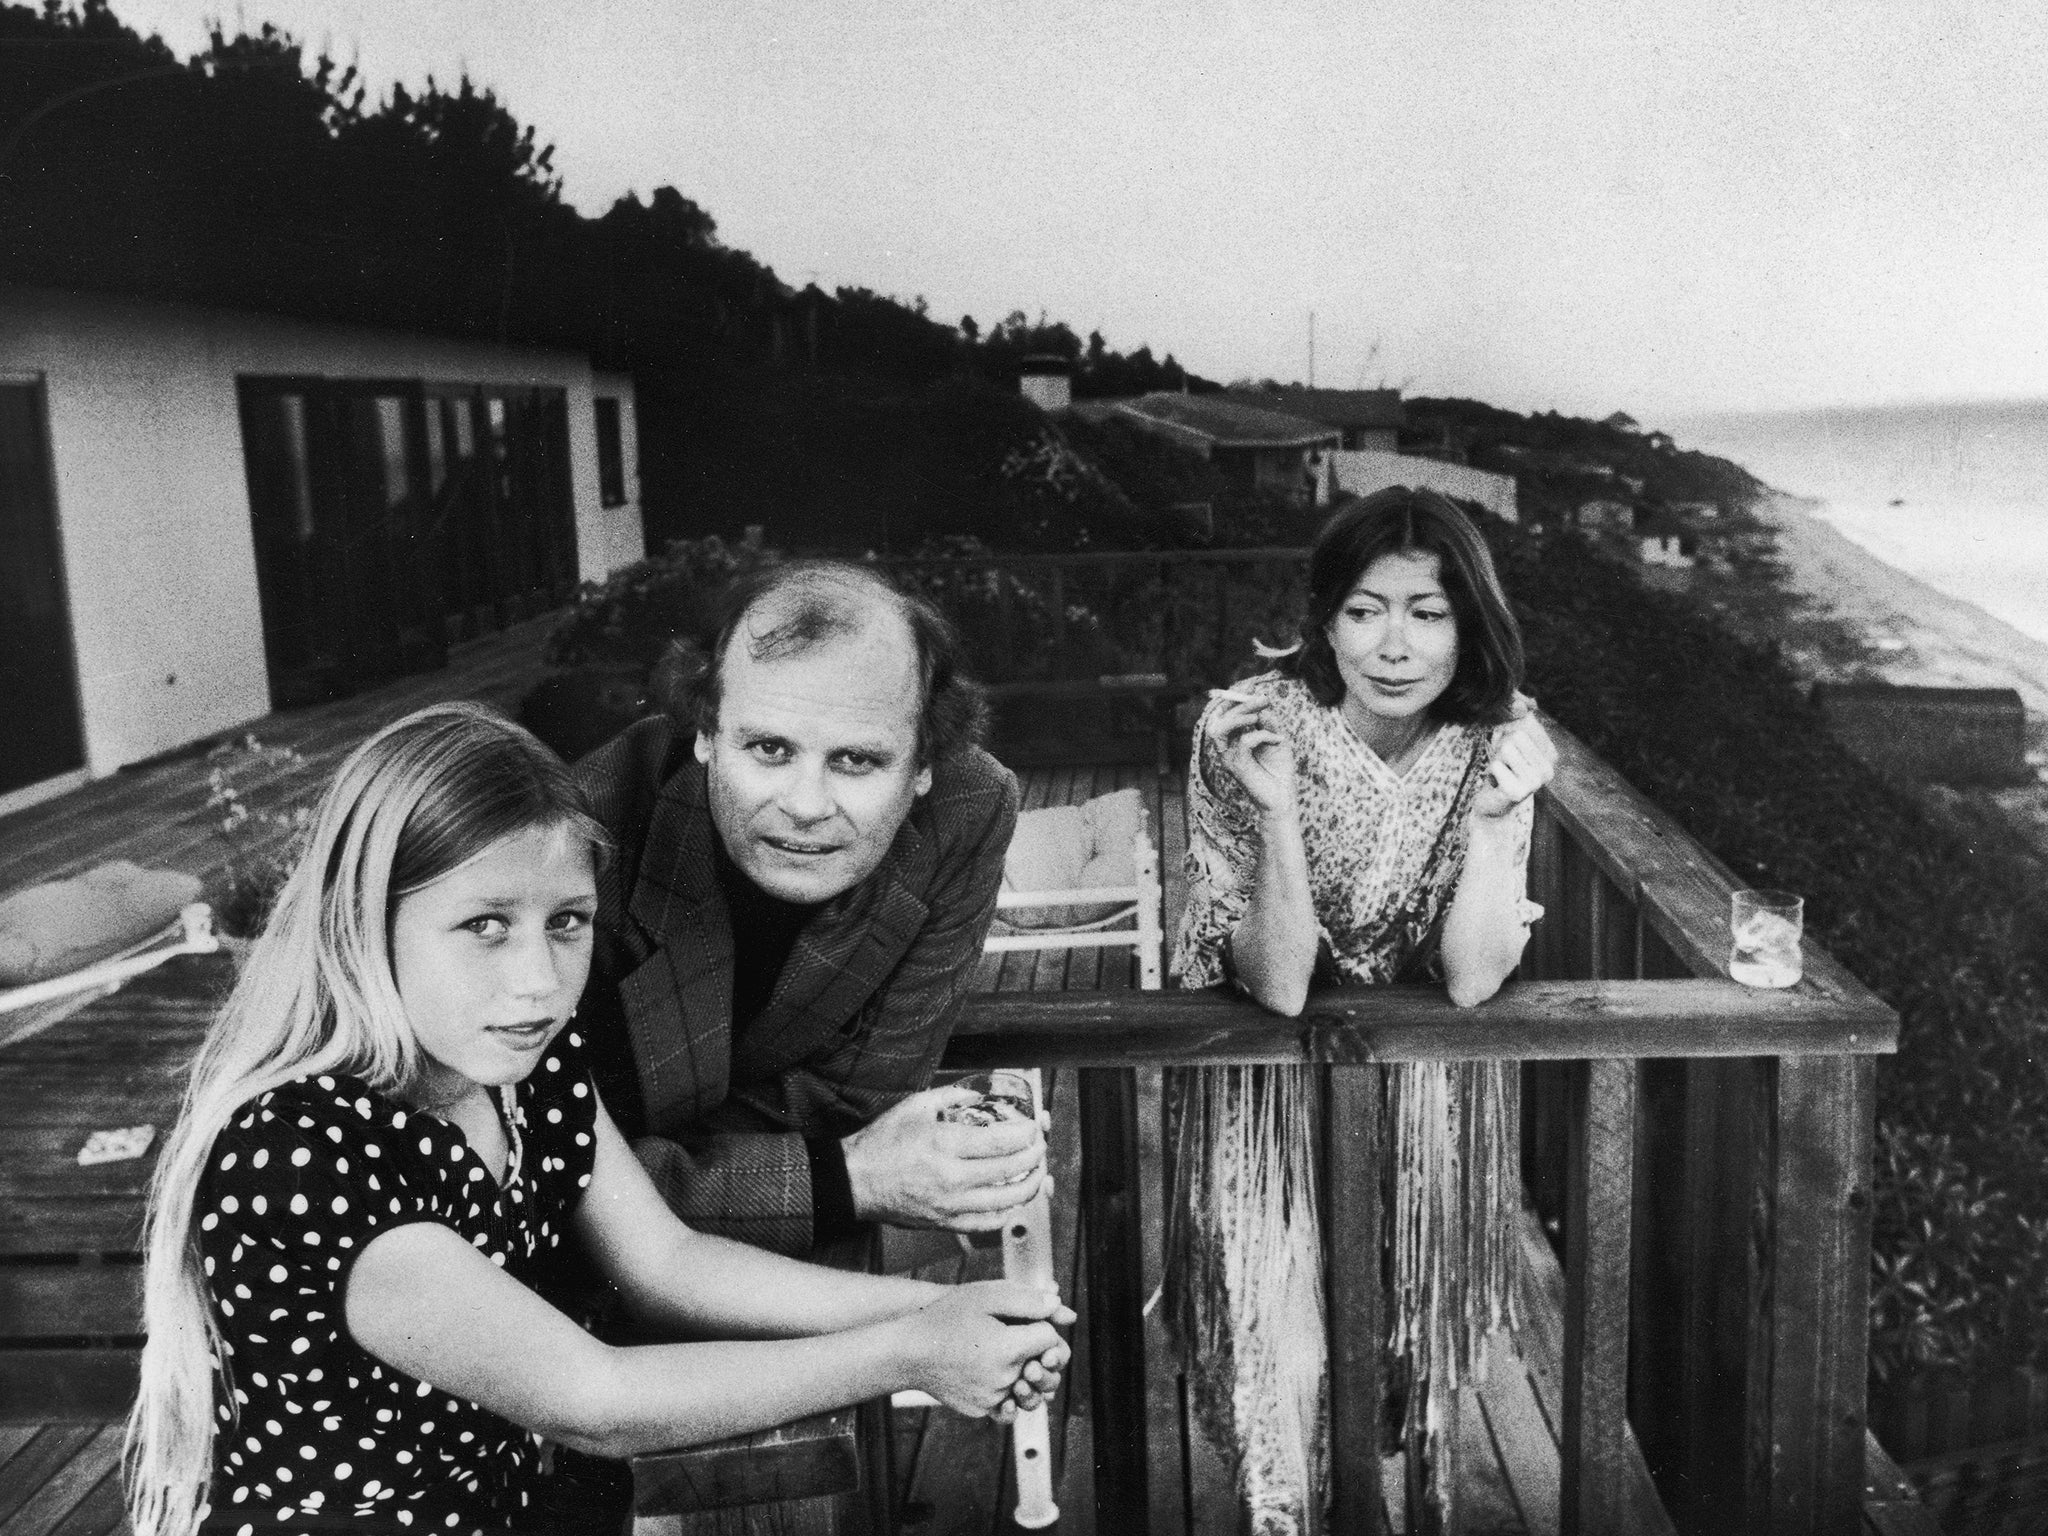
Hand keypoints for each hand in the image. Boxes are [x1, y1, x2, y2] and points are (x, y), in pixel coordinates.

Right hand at [843, 1087, 1047, 1230]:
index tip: (1034, 1127)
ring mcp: (950, 1205)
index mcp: (945, 1145)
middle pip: (1010, 1170)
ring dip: (1029, 1186)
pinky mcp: (946, 1223)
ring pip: (1006, 1201)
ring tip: (1035, 1173)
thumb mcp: (915, 1106)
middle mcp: (951, 1178)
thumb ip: (951, 1096)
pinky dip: (1006, 1213)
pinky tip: (1012, 1201)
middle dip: (1034, 1156)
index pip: (1002, 1142)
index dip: (1026, 1134)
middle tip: (1039, 1146)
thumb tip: (979, 1094)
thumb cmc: (882, 1143)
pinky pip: (987, 1224)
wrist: (856, 1181)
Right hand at [894, 1280, 1073, 1419]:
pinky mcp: (981, 1409)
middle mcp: (1005, 1379)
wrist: (907, 1352)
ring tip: (1012, 1356)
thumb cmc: (945, 1317)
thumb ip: (1027, 1300)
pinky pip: (1008, 1403)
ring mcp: (992, 1399)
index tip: (1026, 1318)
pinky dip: (1007, 1390)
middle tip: (1022, 1337)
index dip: (1043, 1324)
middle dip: (1040, 1351)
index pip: (1050, 1339)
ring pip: (1029, 1389)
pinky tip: (997, 1373)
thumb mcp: (985, 1296)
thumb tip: (1062, 1309)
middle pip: (1045, 1368)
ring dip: (1027, 1373)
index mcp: (1009, 1349)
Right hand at [1204, 691, 1295, 819]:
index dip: (1232, 701)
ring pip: (1219, 729)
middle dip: (1239, 705)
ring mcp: (1228, 758)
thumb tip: (1261, 702)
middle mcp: (1226, 749)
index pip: (1220, 716)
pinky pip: (1244, 742)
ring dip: (1239, 716)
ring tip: (1259, 717)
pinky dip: (1263, 735)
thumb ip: (1267, 721)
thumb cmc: (1278, 770)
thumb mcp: (1276, 738)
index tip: (1252, 691)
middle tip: (1263, 699)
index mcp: (1232, 741)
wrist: (1283, 797)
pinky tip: (1278, 740)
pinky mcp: (1236, 767)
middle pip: (1218, 719)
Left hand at [1472, 706, 1556, 819]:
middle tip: (1503, 765)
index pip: (1527, 723)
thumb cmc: (1502, 768)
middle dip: (1501, 746)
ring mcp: (1536, 782)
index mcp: (1551, 755)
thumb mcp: (1510, 739)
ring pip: (1506, 748)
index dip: (1508, 733)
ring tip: (1501, 773)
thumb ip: (1516, 717)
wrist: (1494, 804)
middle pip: (1517, 734)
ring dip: (1496, 759)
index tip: (1509, 752)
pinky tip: (1497, 783)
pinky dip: (1491, 771)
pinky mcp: (1518, 792)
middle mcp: (1549, 769)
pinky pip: (1495, 764)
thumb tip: (1518, 702)